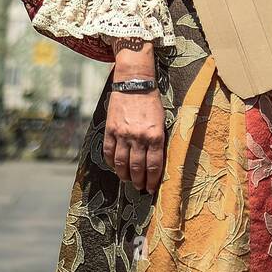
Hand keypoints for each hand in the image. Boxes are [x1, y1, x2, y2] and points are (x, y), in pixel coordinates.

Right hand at [104, 43, 164, 193]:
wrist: (134, 82)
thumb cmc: (151, 102)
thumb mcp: (162, 120)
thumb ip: (158, 140)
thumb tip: (156, 160)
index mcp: (155, 135)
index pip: (153, 166)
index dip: (152, 181)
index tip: (151, 189)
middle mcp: (139, 137)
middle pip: (137, 168)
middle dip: (139, 181)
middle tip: (139, 187)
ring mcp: (123, 134)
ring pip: (122, 163)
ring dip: (124, 175)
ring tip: (128, 179)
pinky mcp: (111, 130)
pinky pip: (109, 152)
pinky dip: (112, 162)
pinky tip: (115, 167)